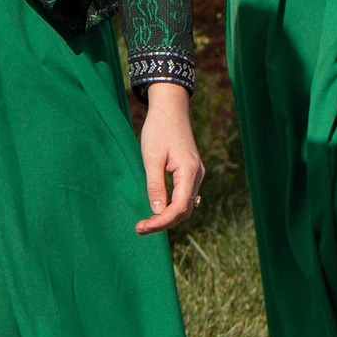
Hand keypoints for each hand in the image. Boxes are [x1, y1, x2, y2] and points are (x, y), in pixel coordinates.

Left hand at [136, 83, 204, 233]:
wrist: (170, 108)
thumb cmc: (159, 129)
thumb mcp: (151, 157)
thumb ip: (155, 186)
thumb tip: (157, 212)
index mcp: (189, 172)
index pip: (178, 208)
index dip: (161, 222)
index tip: (141, 227)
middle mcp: (197, 175)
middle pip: (184, 211)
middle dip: (163, 223)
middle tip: (140, 228)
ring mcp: (196, 174)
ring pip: (185, 206)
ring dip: (167, 217)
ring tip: (146, 223)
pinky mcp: (191, 172)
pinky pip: (184, 196)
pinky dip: (171, 207)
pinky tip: (157, 210)